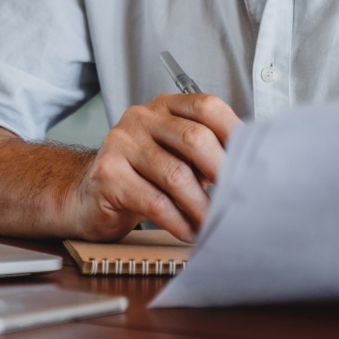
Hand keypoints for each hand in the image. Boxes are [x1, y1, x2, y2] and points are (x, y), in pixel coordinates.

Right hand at [64, 93, 240, 242]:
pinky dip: (178, 221)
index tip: (249, 161)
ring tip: (212, 224)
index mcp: (164, 107)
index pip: (206, 106)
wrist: (89, 198)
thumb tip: (249, 166)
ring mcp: (121, 143)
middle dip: (222, 172)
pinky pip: (154, 201)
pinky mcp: (108, 174)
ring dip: (200, 206)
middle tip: (236, 196)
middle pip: (194, 138)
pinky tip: (188, 231)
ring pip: (176, 174)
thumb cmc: (143, 178)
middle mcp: (141, 118)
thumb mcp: (176, 157)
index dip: (232, 133)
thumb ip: (206, 154)